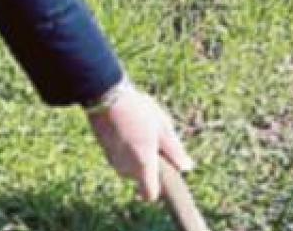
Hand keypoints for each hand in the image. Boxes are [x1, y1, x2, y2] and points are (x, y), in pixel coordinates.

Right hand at [87, 81, 195, 201]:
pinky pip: (122, 158)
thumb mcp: (163, 128)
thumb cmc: (139, 111)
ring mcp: (113, 161)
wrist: (107, 97)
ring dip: (139, 155)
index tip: (165, 172)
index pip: (150, 195)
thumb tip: (187, 168)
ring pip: (131, 167)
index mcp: (143, 166)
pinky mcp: (105, 152)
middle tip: (156, 140)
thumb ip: (175, 151)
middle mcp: (126, 169)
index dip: (159, 189)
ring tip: (143, 130)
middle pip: (141, 178)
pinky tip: (131, 128)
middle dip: (150, 165)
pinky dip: (128, 149)